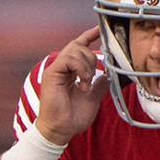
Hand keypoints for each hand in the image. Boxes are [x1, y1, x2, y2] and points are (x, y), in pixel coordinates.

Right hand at [35, 26, 105, 144]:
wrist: (61, 130)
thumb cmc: (73, 118)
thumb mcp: (93, 99)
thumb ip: (99, 86)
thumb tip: (107, 76)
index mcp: (70, 71)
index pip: (78, 47)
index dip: (88, 36)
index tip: (98, 29)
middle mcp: (61, 68)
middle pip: (78, 45)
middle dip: (91, 55)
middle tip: (93, 75)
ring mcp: (55, 69)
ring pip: (74, 49)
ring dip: (87, 65)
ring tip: (87, 82)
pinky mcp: (51, 74)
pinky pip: (68, 59)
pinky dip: (80, 68)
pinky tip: (83, 82)